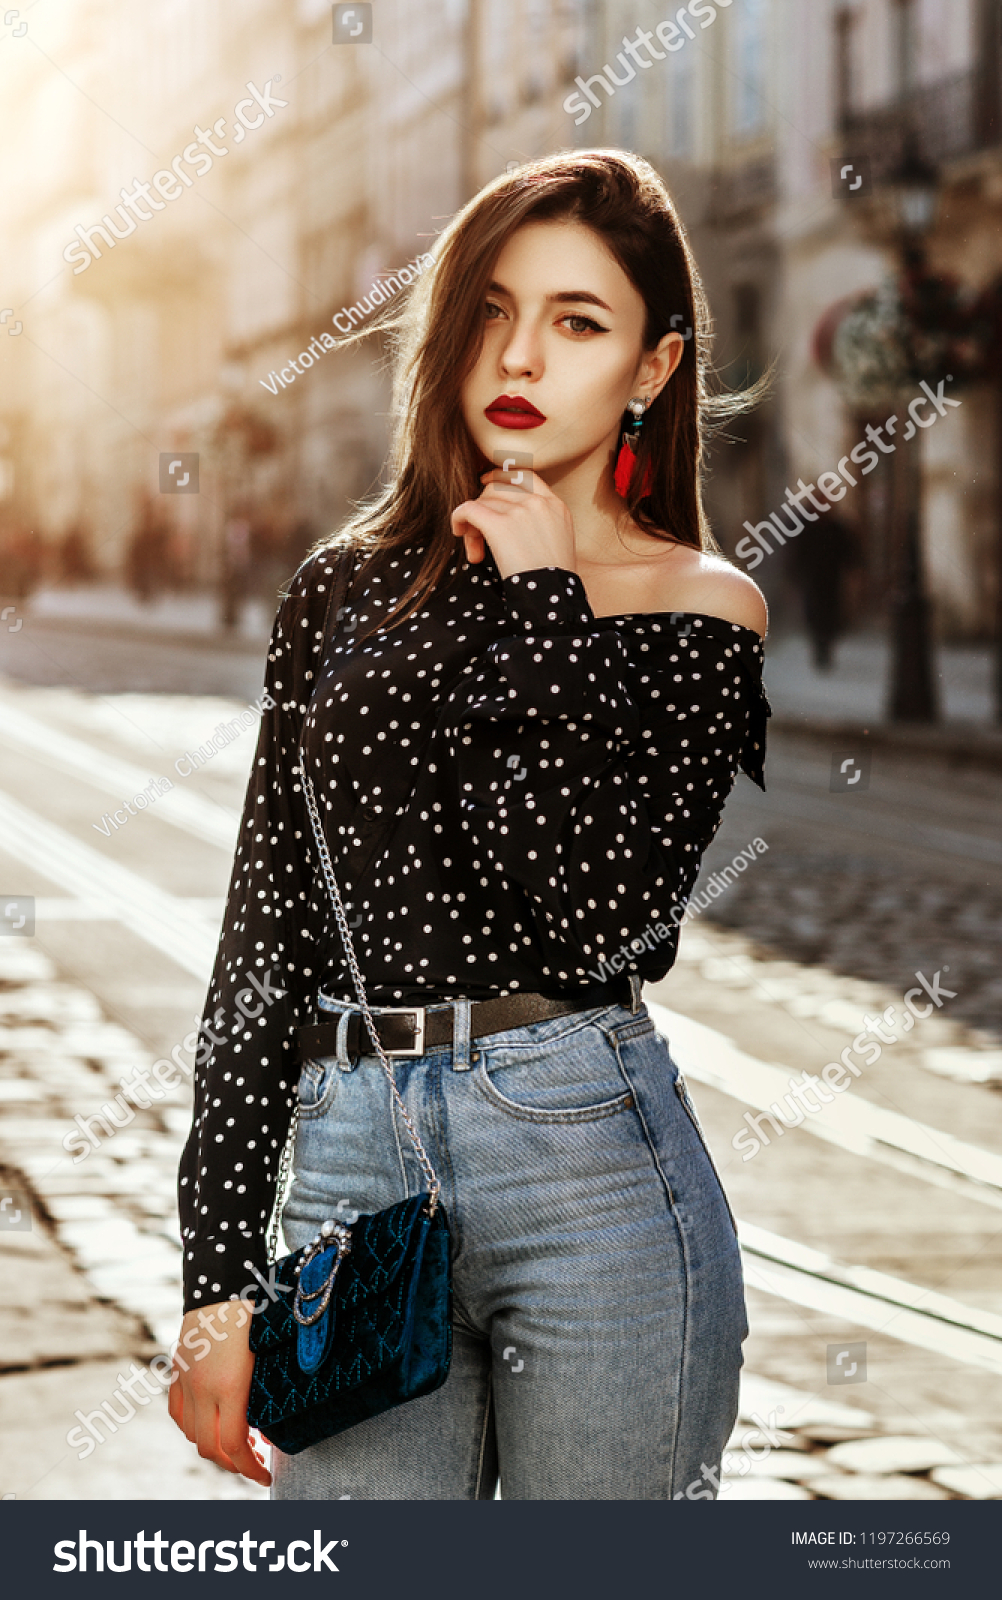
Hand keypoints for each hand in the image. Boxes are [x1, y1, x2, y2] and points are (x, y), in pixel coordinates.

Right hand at [167, 1300, 271, 1486]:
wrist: (221, 1279)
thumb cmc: (255, 1310)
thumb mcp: (268, 1350)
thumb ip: (268, 1389)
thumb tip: (274, 1425)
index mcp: (231, 1386)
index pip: (236, 1446)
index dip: (251, 1468)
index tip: (267, 1475)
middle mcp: (204, 1388)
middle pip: (212, 1448)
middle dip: (234, 1464)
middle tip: (255, 1463)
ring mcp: (188, 1380)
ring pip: (192, 1434)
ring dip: (213, 1447)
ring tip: (238, 1444)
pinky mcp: (179, 1370)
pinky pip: (179, 1412)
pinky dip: (193, 1427)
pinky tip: (210, 1424)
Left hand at [451, 469, 576, 579]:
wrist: (552, 597)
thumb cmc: (553, 581)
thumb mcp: (559, 542)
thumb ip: (541, 523)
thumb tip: (509, 521)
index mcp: (556, 505)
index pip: (525, 476)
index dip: (501, 476)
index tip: (486, 484)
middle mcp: (538, 503)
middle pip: (497, 488)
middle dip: (484, 507)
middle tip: (480, 535)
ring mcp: (519, 511)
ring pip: (482, 500)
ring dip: (473, 522)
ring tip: (476, 548)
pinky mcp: (499, 525)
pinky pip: (468, 509)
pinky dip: (458, 518)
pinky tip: (458, 531)